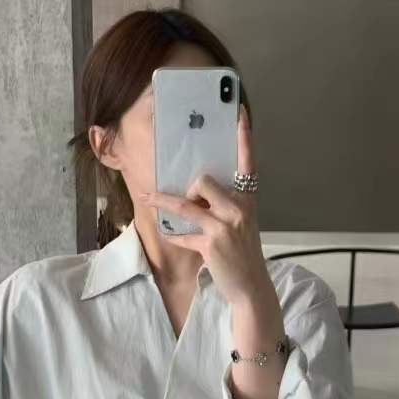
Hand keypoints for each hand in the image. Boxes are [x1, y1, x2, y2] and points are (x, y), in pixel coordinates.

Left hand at [140, 103, 273, 308]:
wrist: (252, 287)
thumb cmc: (243, 253)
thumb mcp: (241, 224)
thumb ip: (223, 205)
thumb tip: (195, 192)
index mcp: (248, 199)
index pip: (248, 161)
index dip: (243, 136)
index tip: (238, 111)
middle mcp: (239, 208)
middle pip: (204, 180)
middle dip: (190, 188)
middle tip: (187, 199)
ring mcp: (226, 226)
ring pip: (187, 203)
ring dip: (162, 201)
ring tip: (147, 196)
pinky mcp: (211, 243)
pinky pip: (181, 232)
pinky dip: (171, 234)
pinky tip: (168, 234)